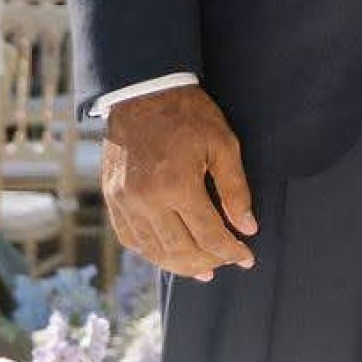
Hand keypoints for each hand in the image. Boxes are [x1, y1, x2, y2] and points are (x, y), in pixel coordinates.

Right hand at [102, 84, 257, 281]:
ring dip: (180, 264)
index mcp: (178, 185)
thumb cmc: (188, 114)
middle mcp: (147, 200)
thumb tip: (248, 228)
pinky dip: (151, 252)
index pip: (210, 235)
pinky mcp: (112, 199)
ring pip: (154, 251)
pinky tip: (168, 254)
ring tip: (202, 268)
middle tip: (226, 263)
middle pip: (181, 250)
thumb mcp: (222, 143)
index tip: (247, 258)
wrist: (142, 92)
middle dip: (208, 262)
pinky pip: (131, 239)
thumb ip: (235, 189)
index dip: (231, 252)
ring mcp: (125, 202)